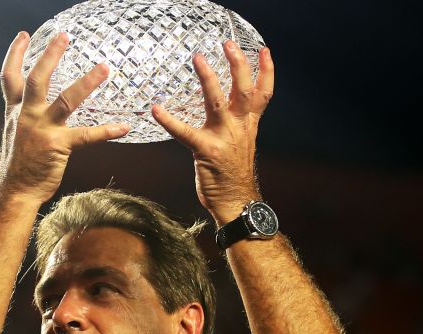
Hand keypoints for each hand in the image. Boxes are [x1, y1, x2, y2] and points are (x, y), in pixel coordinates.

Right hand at [0, 31, 129, 203]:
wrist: (16, 190)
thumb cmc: (19, 164)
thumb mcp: (14, 133)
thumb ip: (23, 115)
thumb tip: (34, 103)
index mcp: (15, 111)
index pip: (10, 77)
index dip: (15, 54)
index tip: (24, 36)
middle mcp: (26, 116)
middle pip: (36, 79)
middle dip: (50, 55)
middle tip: (65, 36)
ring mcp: (42, 130)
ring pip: (65, 100)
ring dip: (87, 82)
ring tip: (104, 68)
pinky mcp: (58, 146)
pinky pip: (87, 136)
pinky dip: (107, 131)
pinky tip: (124, 127)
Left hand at [152, 41, 273, 224]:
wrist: (236, 202)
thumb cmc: (233, 175)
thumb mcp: (241, 144)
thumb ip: (235, 125)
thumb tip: (226, 108)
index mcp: (248, 125)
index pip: (263, 93)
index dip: (266, 71)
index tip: (263, 50)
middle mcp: (239, 127)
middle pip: (244, 89)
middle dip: (238, 64)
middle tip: (228, 44)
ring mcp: (224, 138)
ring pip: (218, 102)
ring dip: (208, 78)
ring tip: (199, 59)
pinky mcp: (206, 150)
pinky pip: (185, 132)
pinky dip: (169, 120)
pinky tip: (157, 109)